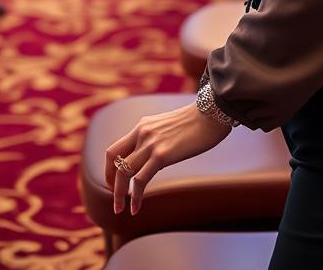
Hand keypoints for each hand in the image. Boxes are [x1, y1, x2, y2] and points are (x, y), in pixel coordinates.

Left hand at [104, 103, 231, 215]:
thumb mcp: (169, 126)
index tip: (115, 182)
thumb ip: (158, 138)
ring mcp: (151, 144)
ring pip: (123, 172)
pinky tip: (136, 208)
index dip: (110, 167)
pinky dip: (134, 197)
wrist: (212, 113)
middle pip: (113, 159)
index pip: (116, 148)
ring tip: (121, 209)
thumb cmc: (198, 121)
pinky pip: (139, 180)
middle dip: (110, 181)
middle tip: (115, 197)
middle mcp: (142, 133)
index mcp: (143, 125)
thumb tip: (156, 157)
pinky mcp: (162, 155)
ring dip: (118, 194)